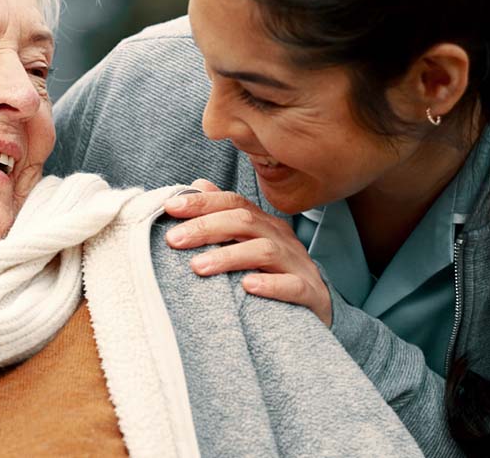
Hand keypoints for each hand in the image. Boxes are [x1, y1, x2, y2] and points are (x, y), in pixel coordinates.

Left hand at [164, 179, 332, 325]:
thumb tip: (198, 183)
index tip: (170, 207)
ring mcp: (297, 264)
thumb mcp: (248, 242)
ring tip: (198, 267)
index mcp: (264, 224)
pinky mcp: (311, 293)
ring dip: (229, 256)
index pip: (233, 203)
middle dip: (206, 227)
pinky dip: (271, 285)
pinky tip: (248, 286)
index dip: (202, 202)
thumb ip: (224, 215)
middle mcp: (281, 238)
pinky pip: (293, 286)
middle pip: (244, 221)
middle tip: (173, 240)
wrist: (319, 307)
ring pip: (264, 251)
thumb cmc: (274, 273)